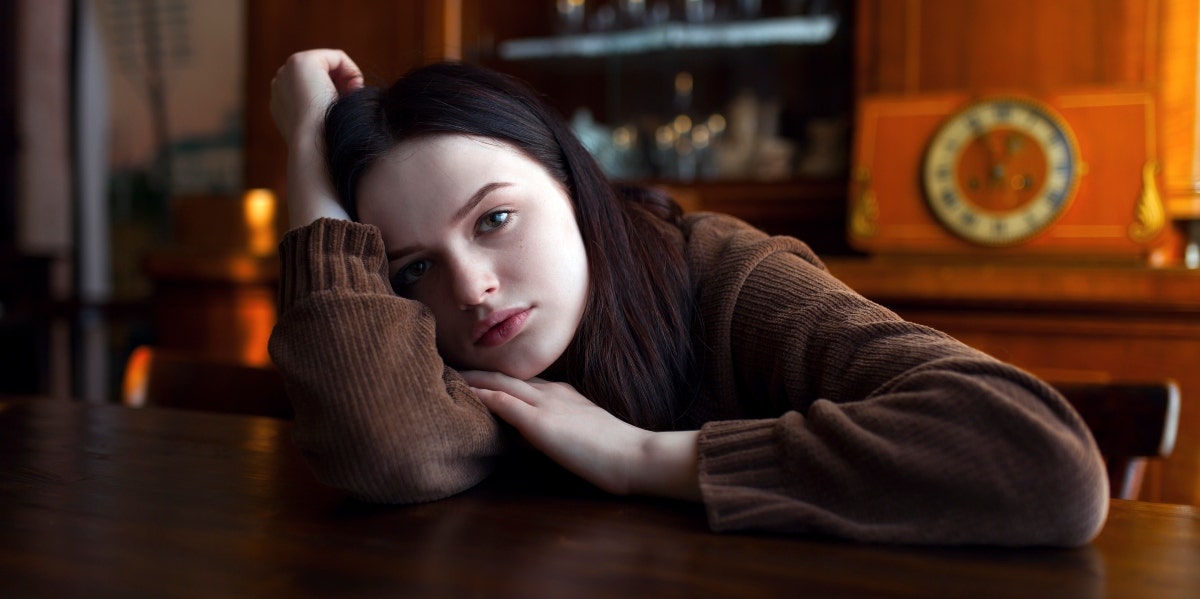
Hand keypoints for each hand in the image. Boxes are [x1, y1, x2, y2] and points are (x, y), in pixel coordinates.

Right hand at [269, 49, 362, 227]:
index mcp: (282, 107)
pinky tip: (353, 91)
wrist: (315, 151)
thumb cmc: (323, 157)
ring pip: (330, 65)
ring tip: (351, 102)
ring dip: (346, 81)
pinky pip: (336, 57)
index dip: (337, 99)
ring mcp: (286, 73)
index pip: (316, 90)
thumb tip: (352, 172)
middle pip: (323, 75)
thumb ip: (333, 138)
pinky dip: (351, 72)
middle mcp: (279, 87)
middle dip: (341, 87)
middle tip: (350, 108)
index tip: (345, 116)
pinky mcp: (301, 62)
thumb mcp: (328, 146)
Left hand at [462, 371, 700, 500]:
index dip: (494, 378)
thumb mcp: (579, 436)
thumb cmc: (614, 453)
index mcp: (561, 394)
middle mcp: (550, 392)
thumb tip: (523, 438)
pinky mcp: (541, 423)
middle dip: (475, 371)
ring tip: (444, 373)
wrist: (635, 456)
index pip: (520, 382)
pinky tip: (461, 392)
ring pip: (499, 383)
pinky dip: (481, 395)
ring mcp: (545, 405)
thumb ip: (553, 432)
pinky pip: (504, 403)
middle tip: (447, 366)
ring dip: (471, 378)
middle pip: (504, 376)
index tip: (470, 375)